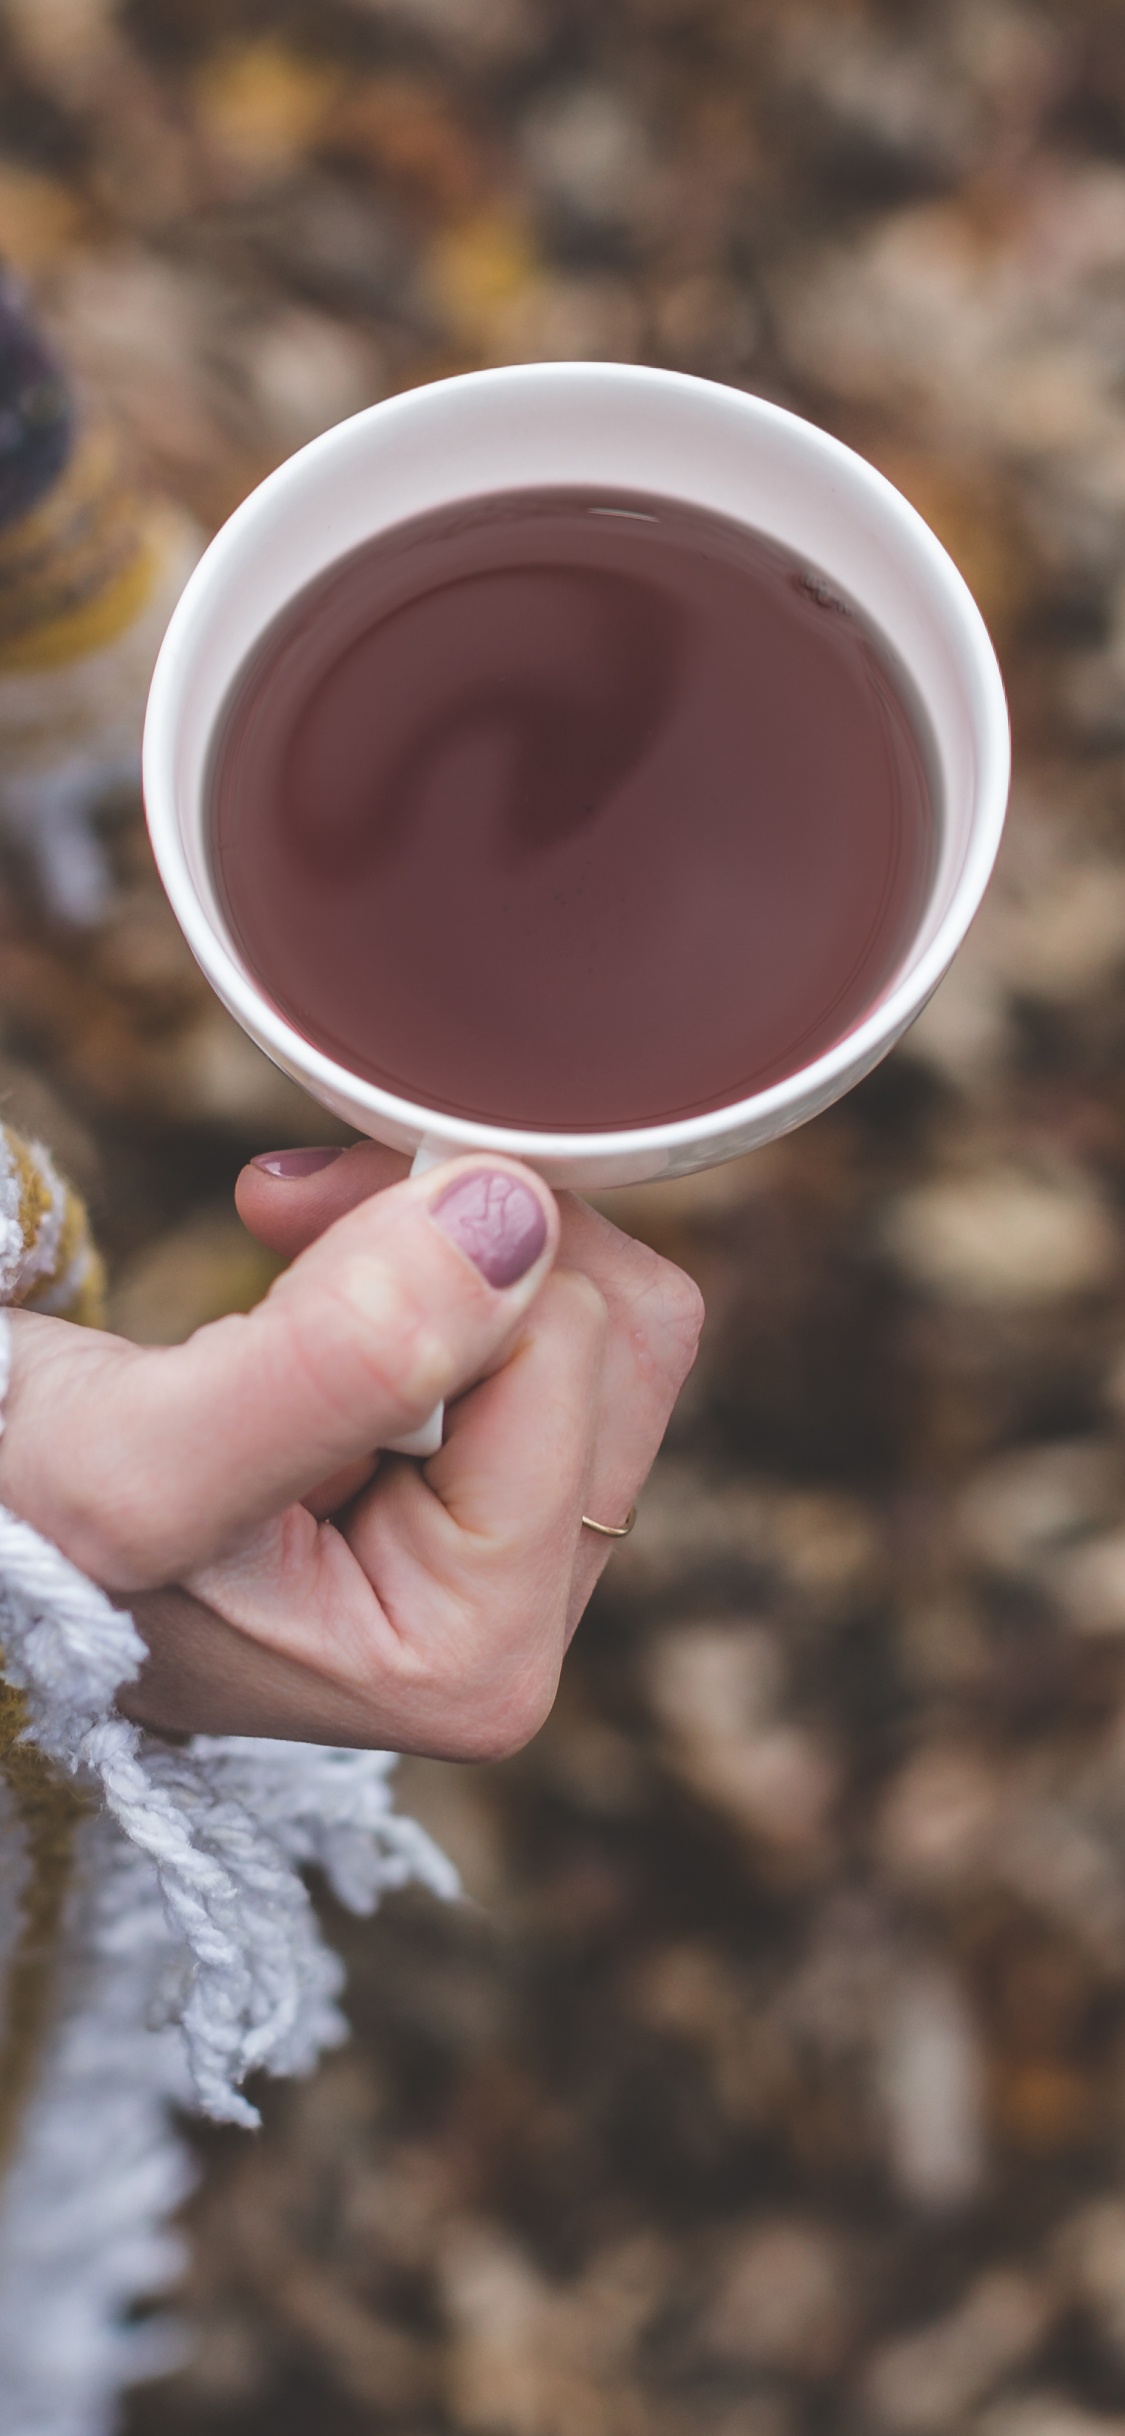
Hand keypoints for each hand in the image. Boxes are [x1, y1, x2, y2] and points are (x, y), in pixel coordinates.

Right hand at [0, 1147, 701, 1755]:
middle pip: (620, 1338)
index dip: (438, 1244)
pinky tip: (315, 1278)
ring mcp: (507, 1562)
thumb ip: (332, 1361)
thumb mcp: (138, 1463)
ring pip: (595, 1316)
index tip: (281, 1224)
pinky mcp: (479, 1497)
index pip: (570, 1351)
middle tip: (290, 1224)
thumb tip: (516, 1217)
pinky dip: (435, 1254)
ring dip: (441, 1238)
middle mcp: (520, 1624)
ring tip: (290, 1259)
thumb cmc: (23, 1531)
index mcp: (474, 1657)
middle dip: (458, 1235)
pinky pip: (545, 1320)